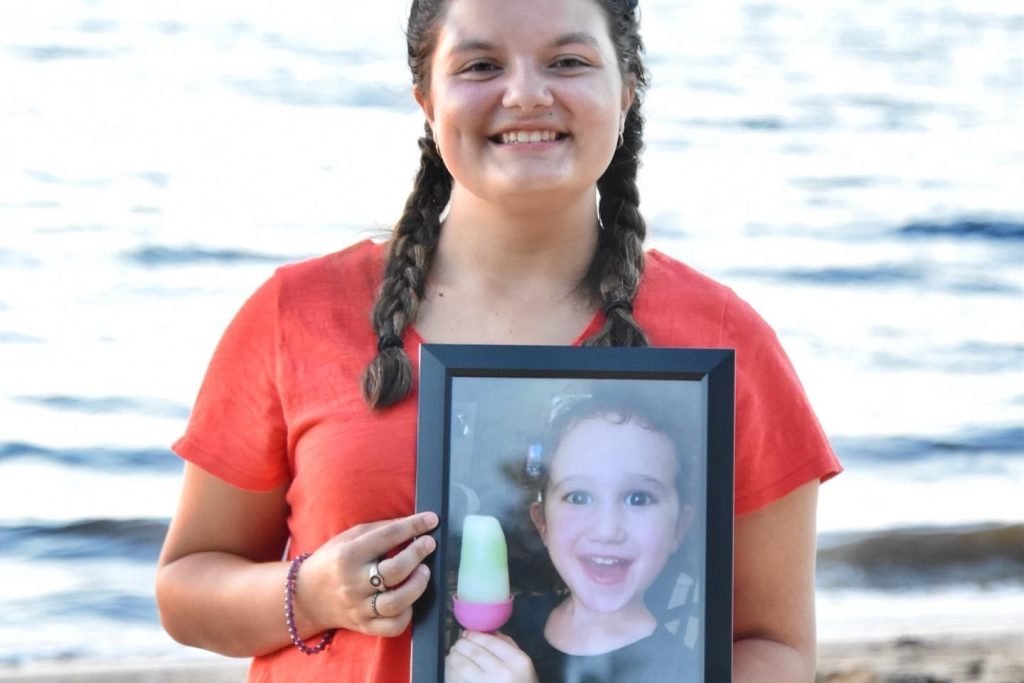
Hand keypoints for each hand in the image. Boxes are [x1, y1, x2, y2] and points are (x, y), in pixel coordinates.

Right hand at [293, 511, 438, 637]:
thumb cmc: (332, 561)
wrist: (306, 597)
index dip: (414, 526)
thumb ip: (380, 530)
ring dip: (417, 585)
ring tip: (424, 572)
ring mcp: (359, 607)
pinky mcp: (364, 626)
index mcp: (348, 555)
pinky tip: (410, 599)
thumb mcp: (349, 537)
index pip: (387, 537)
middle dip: (417, 554)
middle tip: (428, 545)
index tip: (431, 520)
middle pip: (394, 571)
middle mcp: (353, 583)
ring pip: (396, 602)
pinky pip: (393, 626)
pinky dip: (407, 614)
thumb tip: (414, 524)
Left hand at [446, 631, 538, 682]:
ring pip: (461, 665)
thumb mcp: (523, 666)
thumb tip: (486, 631)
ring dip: (453, 658)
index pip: (490, 642)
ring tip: (453, 656)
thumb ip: (507, 646)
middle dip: (461, 645)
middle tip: (458, 644)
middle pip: (473, 652)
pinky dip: (451, 673)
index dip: (474, 635)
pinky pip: (456, 680)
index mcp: (517, 661)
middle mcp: (503, 673)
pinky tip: (453, 671)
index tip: (467, 633)